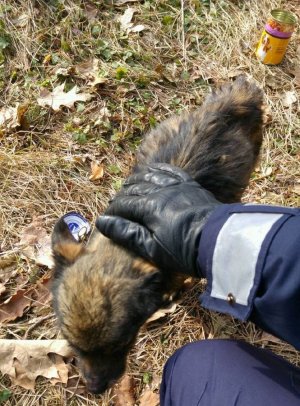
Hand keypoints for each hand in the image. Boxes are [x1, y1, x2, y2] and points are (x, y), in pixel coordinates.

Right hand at [96, 164, 220, 276]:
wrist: (220, 241)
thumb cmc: (184, 250)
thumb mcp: (152, 248)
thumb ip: (126, 233)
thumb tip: (102, 222)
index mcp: (149, 207)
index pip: (124, 204)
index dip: (113, 211)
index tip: (106, 217)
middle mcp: (160, 191)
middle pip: (134, 188)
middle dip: (121, 196)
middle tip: (115, 204)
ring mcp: (176, 186)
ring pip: (150, 176)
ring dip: (136, 180)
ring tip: (128, 185)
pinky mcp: (190, 185)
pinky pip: (170, 172)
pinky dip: (157, 170)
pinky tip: (152, 171)